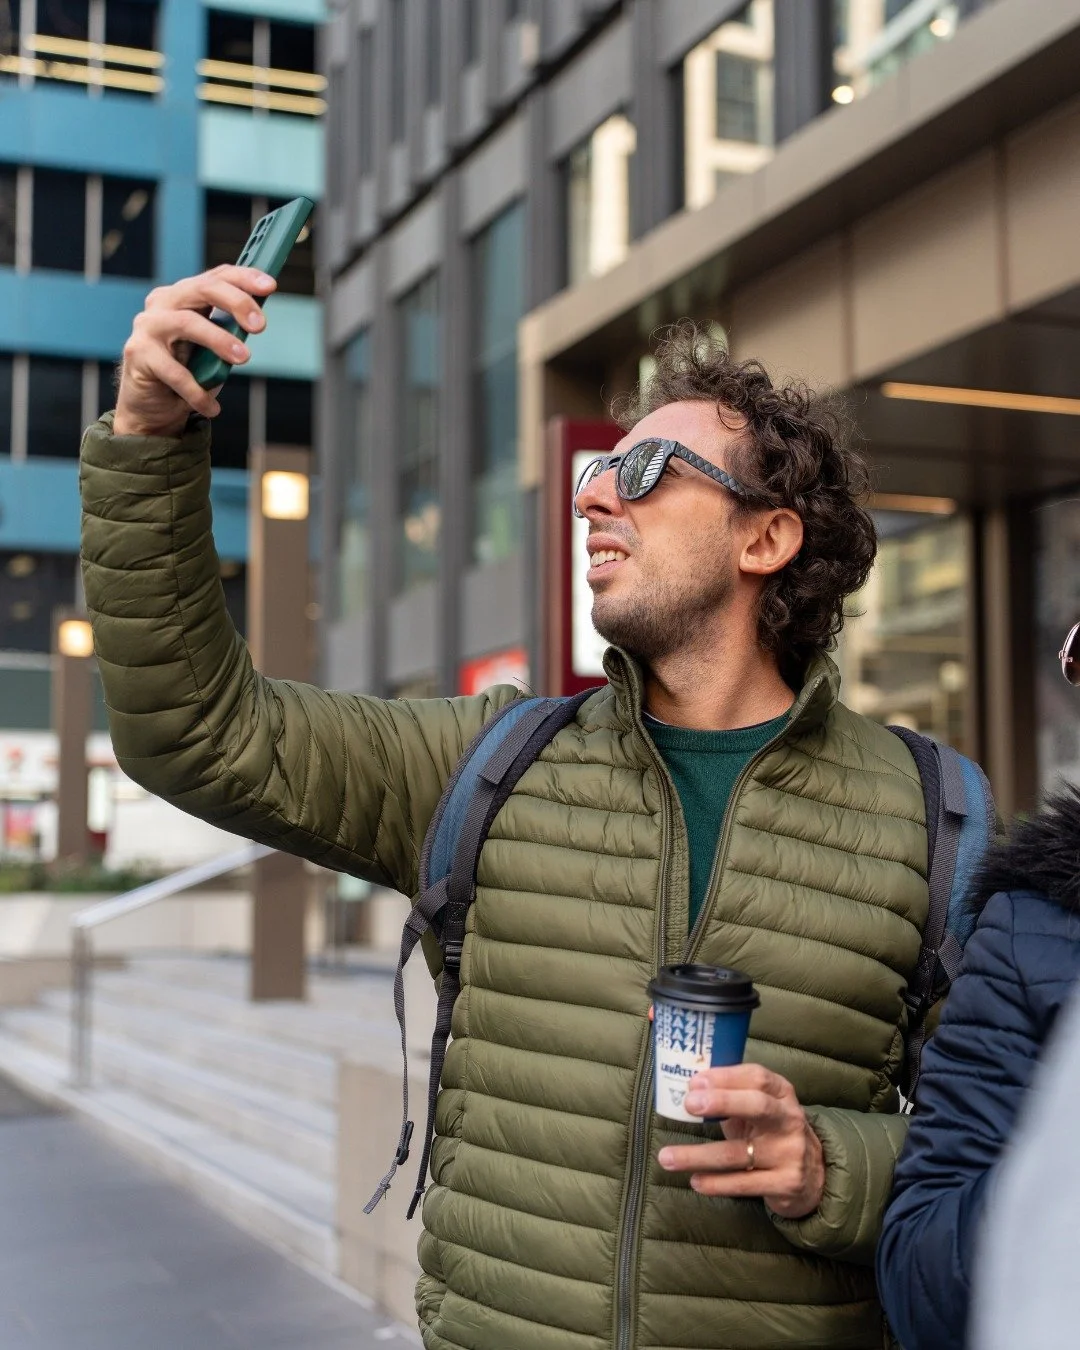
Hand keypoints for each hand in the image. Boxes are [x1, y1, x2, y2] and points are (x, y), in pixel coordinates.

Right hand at [113, 266, 276, 437]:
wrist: (151, 406)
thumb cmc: (187, 372)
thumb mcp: (214, 348)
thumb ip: (230, 330)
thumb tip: (257, 318)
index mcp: (184, 295)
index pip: (216, 276)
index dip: (244, 278)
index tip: (270, 286)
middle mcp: (163, 303)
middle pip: (202, 289)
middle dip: (236, 302)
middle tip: (260, 325)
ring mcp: (148, 326)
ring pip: (187, 323)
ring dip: (219, 340)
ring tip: (243, 359)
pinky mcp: (138, 353)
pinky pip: (173, 371)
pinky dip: (197, 391)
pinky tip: (212, 407)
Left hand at [656, 1063, 824, 1218]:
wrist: (814, 1174)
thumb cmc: (770, 1132)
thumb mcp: (758, 1109)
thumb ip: (730, 1097)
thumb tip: (687, 1089)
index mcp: (781, 1093)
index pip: (756, 1077)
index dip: (725, 1077)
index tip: (694, 1081)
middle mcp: (789, 1119)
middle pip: (757, 1106)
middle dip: (722, 1102)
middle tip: (688, 1104)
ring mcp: (790, 1153)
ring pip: (738, 1153)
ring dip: (698, 1155)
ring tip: (667, 1157)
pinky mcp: (786, 1184)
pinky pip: (743, 1184)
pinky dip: (716, 1183)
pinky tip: (696, 1181)